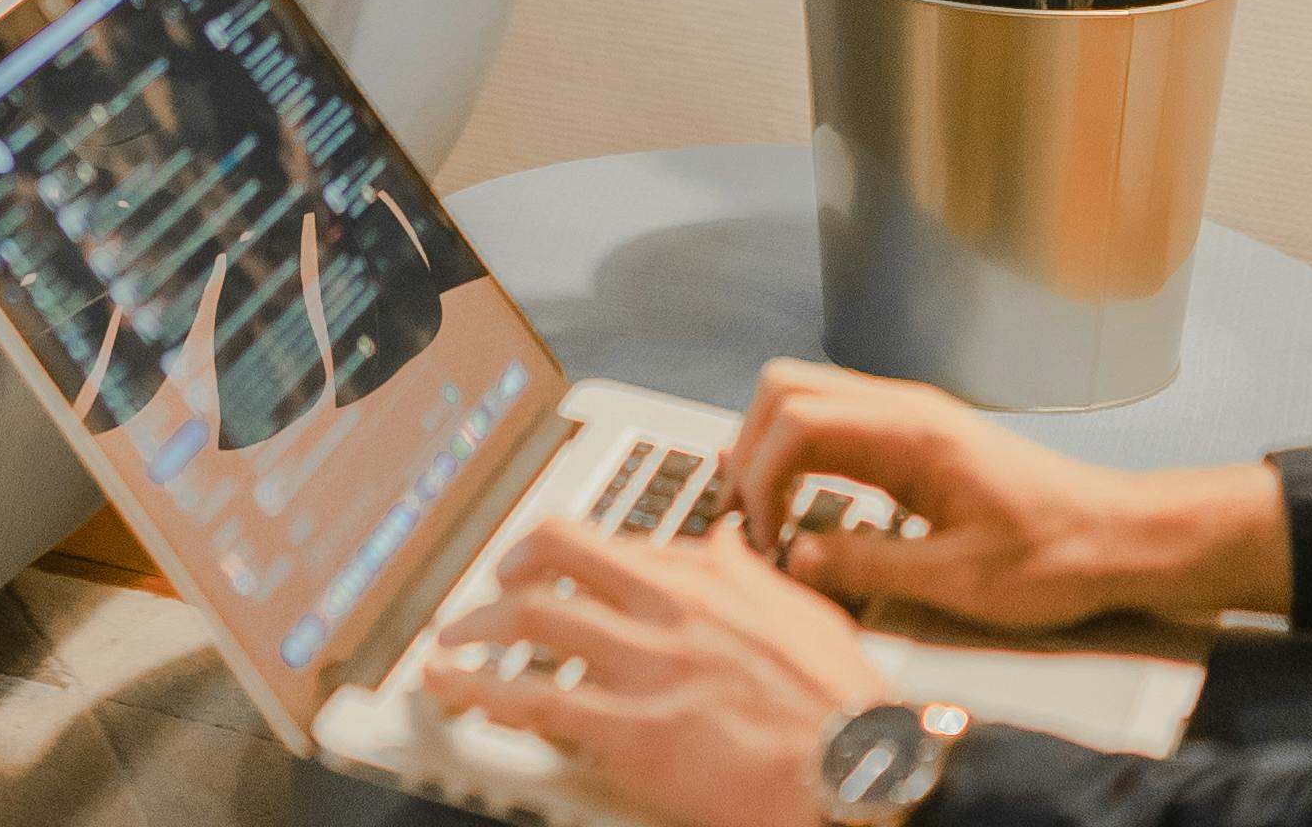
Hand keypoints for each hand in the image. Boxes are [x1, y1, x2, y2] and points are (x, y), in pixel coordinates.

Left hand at [424, 520, 891, 826]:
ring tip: (454, 639)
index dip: (575, 553)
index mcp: (713, 576)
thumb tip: (725, 540)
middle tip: (493, 584)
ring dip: (478, 627)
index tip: (556, 564)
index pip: (619, 542)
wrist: (861, 770)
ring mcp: (645, 666)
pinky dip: (478, 690)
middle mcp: (670, 607)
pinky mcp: (629, 730)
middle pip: (561, 556)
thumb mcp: (803, 613)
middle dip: (513, 566)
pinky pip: (533, 702)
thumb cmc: (842, 706)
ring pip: (531, 621)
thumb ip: (752, 574)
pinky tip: (451, 687)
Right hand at [732, 361, 1289, 630]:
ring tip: (771, 519)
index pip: (795, 420)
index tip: (765, 539)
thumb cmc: (1056, 557)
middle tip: (753, 523)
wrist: (1120, 537)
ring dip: (771, 451)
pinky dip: (800, 456)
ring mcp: (910, 417)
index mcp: (912, 434)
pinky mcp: (916, 438)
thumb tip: (792, 561)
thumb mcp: (959, 581)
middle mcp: (905, 410)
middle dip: (750, 451)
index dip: (760, 478)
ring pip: (805, 399)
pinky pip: (835, 425)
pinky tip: (806, 508)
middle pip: (785, 389)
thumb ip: (867, 568)